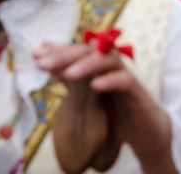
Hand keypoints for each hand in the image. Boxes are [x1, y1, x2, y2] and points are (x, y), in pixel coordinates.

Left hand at [35, 42, 177, 173]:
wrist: (144, 130)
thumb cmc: (114, 109)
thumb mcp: (86, 92)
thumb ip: (68, 74)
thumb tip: (43, 57)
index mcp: (99, 65)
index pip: (78, 50)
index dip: (58, 51)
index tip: (36, 56)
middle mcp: (112, 65)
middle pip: (91, 50)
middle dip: (66, 55)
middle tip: (43, 63)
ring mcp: (125, 76)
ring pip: (109, 60)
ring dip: (87, 65)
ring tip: (67, 75)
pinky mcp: (137, 92)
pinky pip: (125, 80)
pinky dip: (110, 81)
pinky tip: (96, 86)